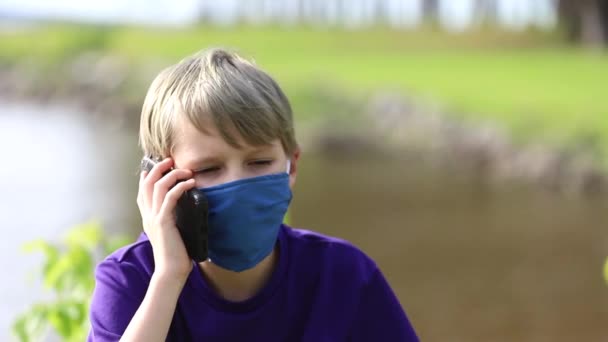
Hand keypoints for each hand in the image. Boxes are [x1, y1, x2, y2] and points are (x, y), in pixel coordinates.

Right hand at [137, 158, 195, 281]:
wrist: (171, 272)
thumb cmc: (176, 255)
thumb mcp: (173, 233)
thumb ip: (174, 221)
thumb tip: (186, 210)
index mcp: (148, 218)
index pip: (142, 192)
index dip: (147, 176)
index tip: (157, 165)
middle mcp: (147, 215)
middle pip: (147, 183)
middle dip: (158, 168)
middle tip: (171, 160)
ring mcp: (154, 218)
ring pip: (158, 187)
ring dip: (172, 174)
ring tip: (186, 170)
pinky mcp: (163, 222)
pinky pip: (170, 198)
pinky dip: (180, 187)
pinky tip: (190, 183)